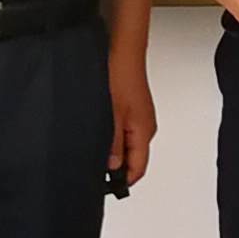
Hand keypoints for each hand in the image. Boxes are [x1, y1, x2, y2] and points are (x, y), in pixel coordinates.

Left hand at [105, 42, 155, 191]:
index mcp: (143, 132)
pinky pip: (123, 131)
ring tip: (93, 152)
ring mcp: (138, 117)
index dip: (123, 182)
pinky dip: (112, 137)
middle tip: (94, 171)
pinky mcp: (131, 108)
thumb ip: (112, 144)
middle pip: (133, 158)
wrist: (123, 50)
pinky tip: (99, 133)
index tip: (105, 187)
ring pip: (127, 145)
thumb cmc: (119, 76)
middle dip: (116, 168)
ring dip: (112, 151)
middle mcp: (144, 127)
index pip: (138, 168)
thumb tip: (111, 167)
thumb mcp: (111, 115)